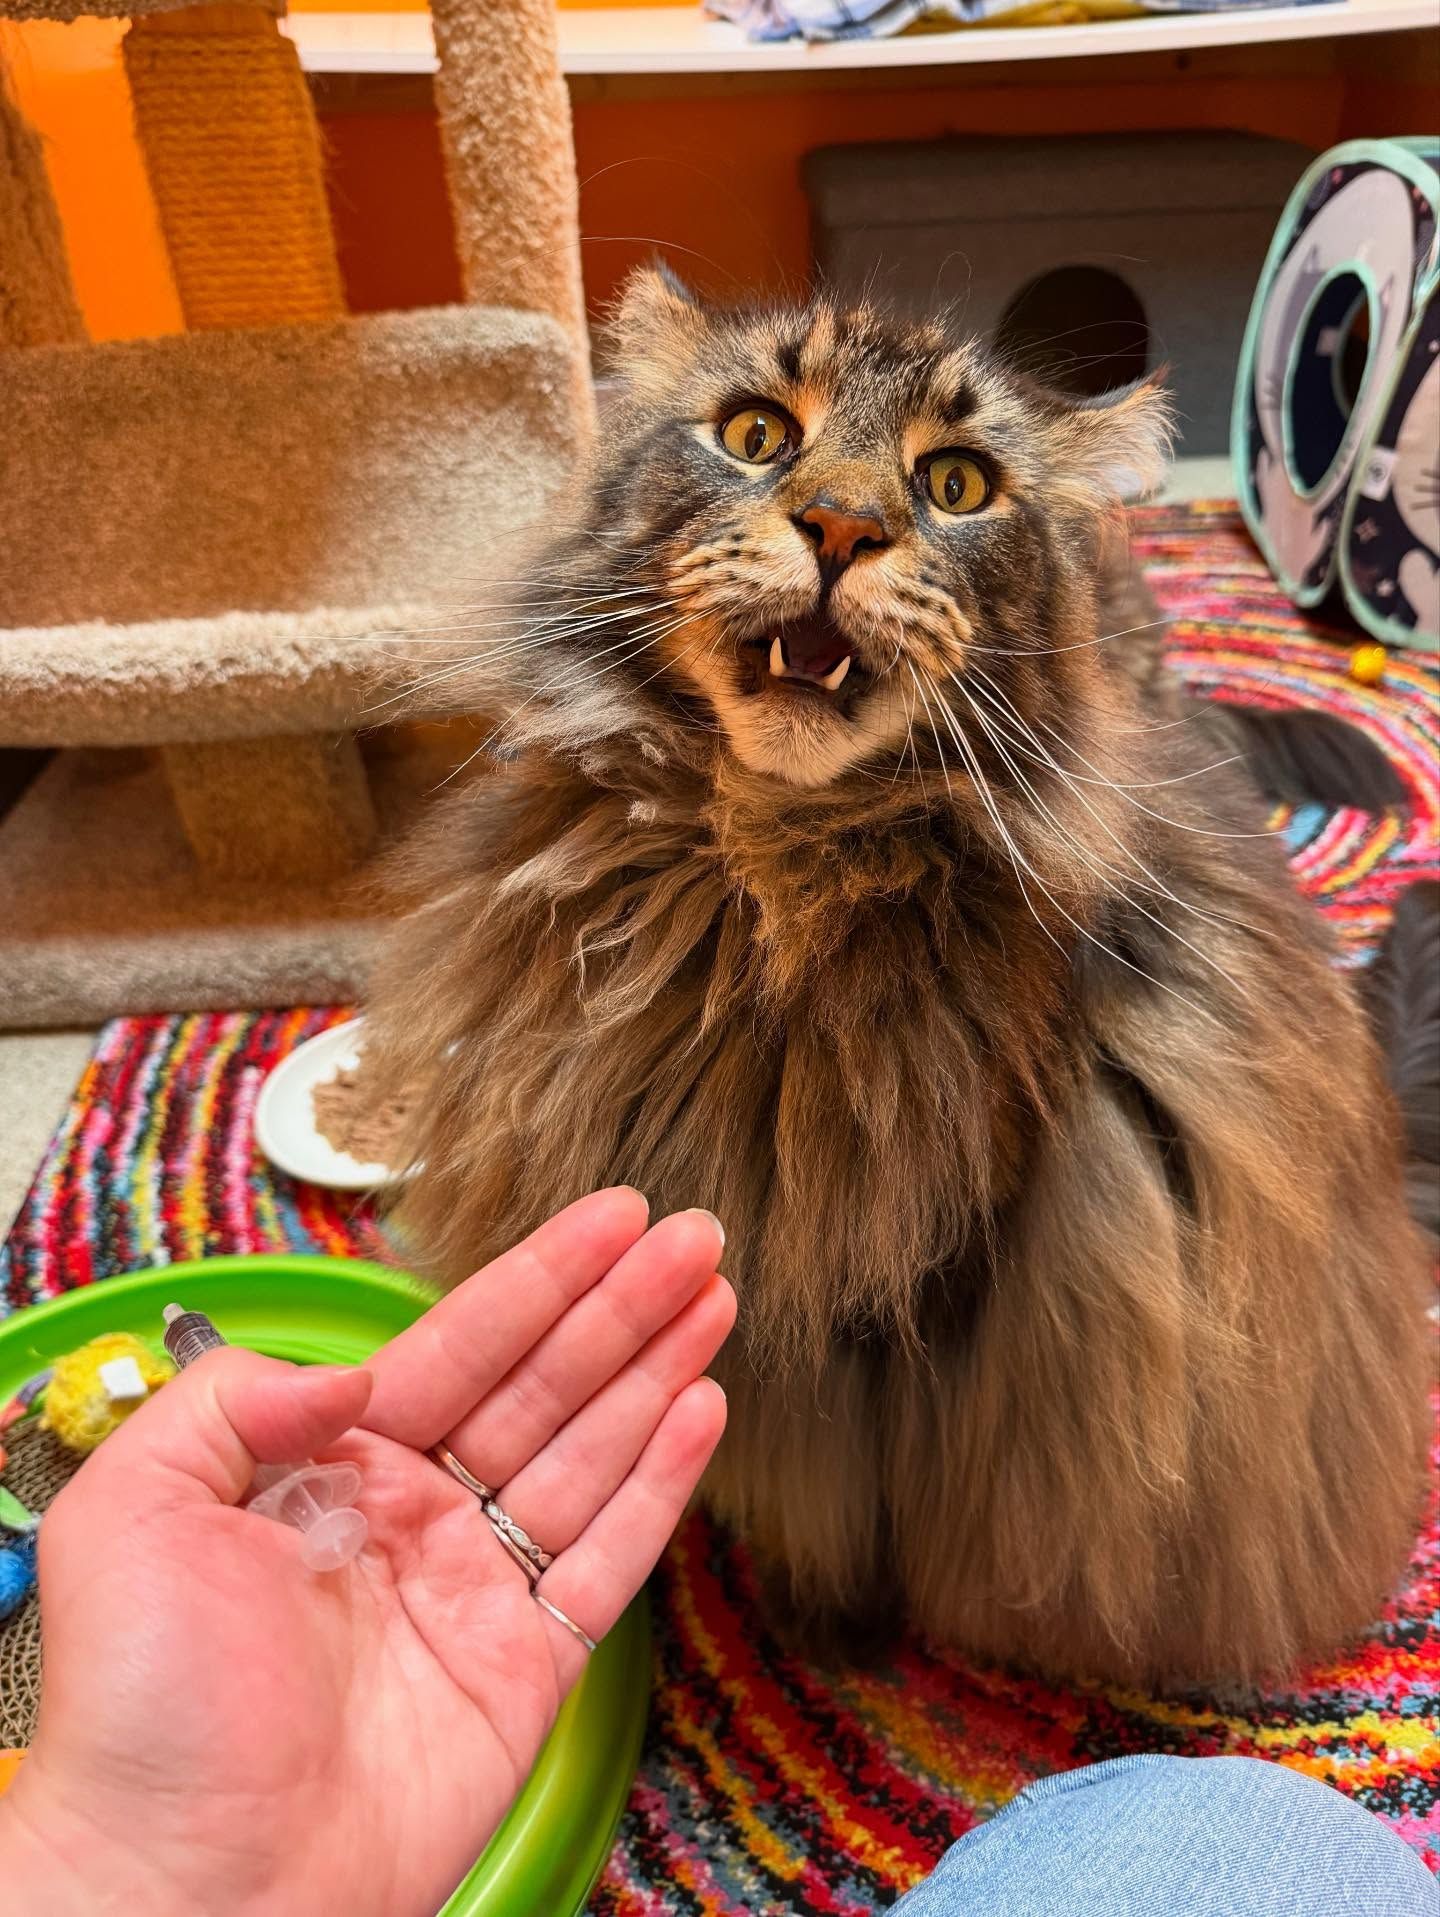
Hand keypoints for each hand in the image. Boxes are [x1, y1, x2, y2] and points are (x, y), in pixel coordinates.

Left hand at [0, 1190, 731, 1916]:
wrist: (186, 1885)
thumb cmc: (140, 1708)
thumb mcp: (132, 1511)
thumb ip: (235, 1403)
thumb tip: (357, 1375)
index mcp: (331, 1466)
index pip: (460, 1343)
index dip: (542, 1277)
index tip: (614, 1216)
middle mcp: (413, 1515)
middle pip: (543, 1385)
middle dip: (622, 1307)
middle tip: (697, 1236)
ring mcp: (476, 1592)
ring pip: (589, 1454)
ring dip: (656, 1373)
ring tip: (717, 1297)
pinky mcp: (527, 1670)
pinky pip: (608, 1558)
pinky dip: (661, 1484)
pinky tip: (703, 1409)